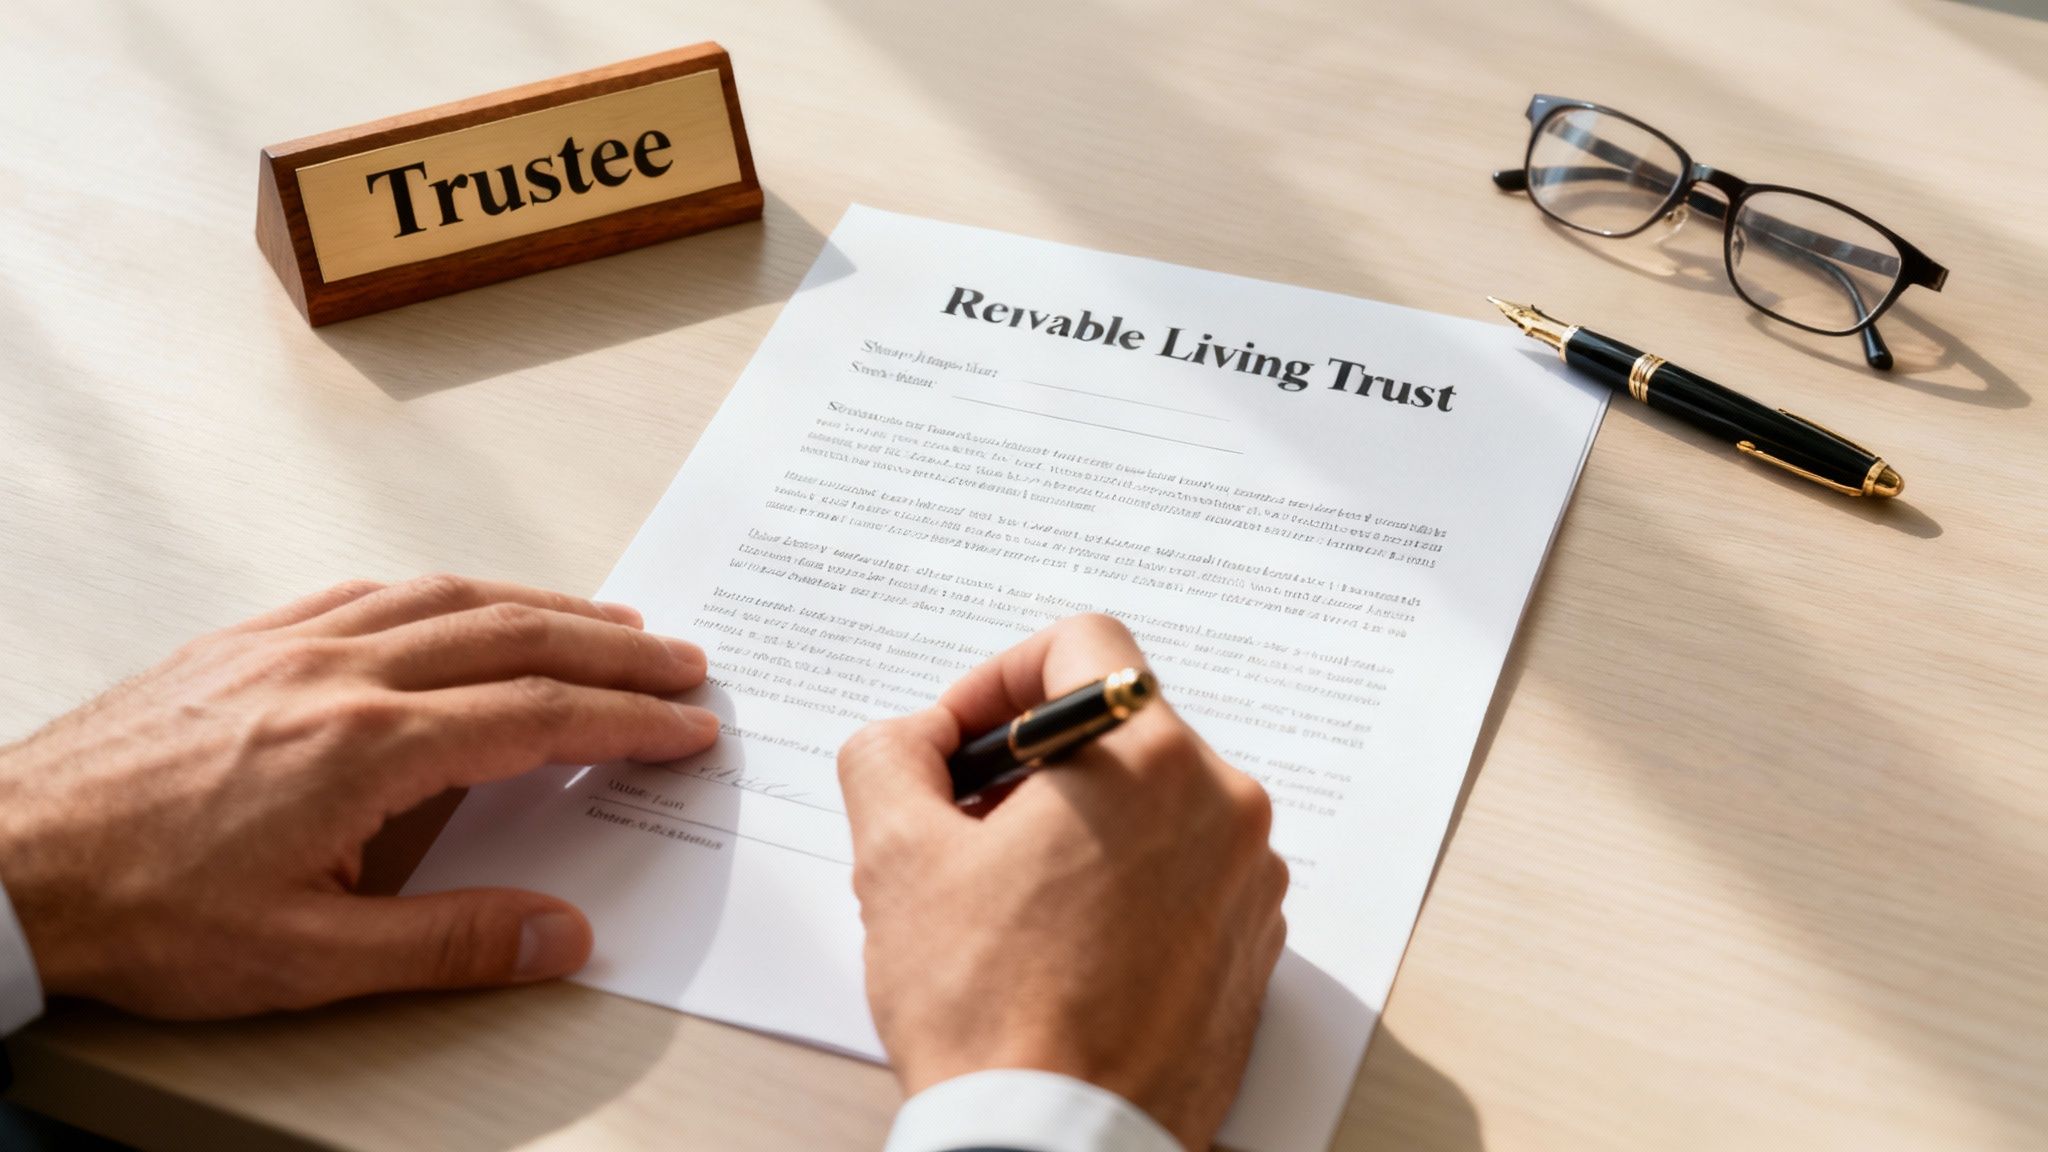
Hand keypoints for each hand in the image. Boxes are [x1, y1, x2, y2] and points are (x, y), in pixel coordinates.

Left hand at [0, 575, 718, 1018]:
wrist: (4, 862)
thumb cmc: (141, 911)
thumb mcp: (305, 959)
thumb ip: (448, 944)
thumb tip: (559, 936)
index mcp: (367, 748)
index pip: (537, 716)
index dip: (626, 721)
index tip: (685, 725)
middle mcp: (338, 675)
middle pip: (512, 635)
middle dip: (611, 648)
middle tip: (680, 661)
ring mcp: (288, 648)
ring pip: (444, 597)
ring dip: (539, 603)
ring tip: (601, 622)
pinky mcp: (242, 643)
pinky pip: (365, 592)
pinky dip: (441, 593)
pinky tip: (457, 605)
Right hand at [838, 614, 1287, 1149]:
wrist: (1055, 1144)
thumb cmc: (989, 1011)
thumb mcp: (894, 856)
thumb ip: (890, 754)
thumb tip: (911, 739)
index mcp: (1148, 759)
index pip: (1083, 646)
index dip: (999, 679)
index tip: (961, 739)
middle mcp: (1223, 805)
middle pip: (1116, 729)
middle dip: (1030, 764)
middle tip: (962, 825)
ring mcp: (1248, 881)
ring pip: (1152, 803)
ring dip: (1076, 825)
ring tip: (1005, 898)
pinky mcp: (1251, 945)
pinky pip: (1184, 872)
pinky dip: (1123, 882)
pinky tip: (1059, 944)